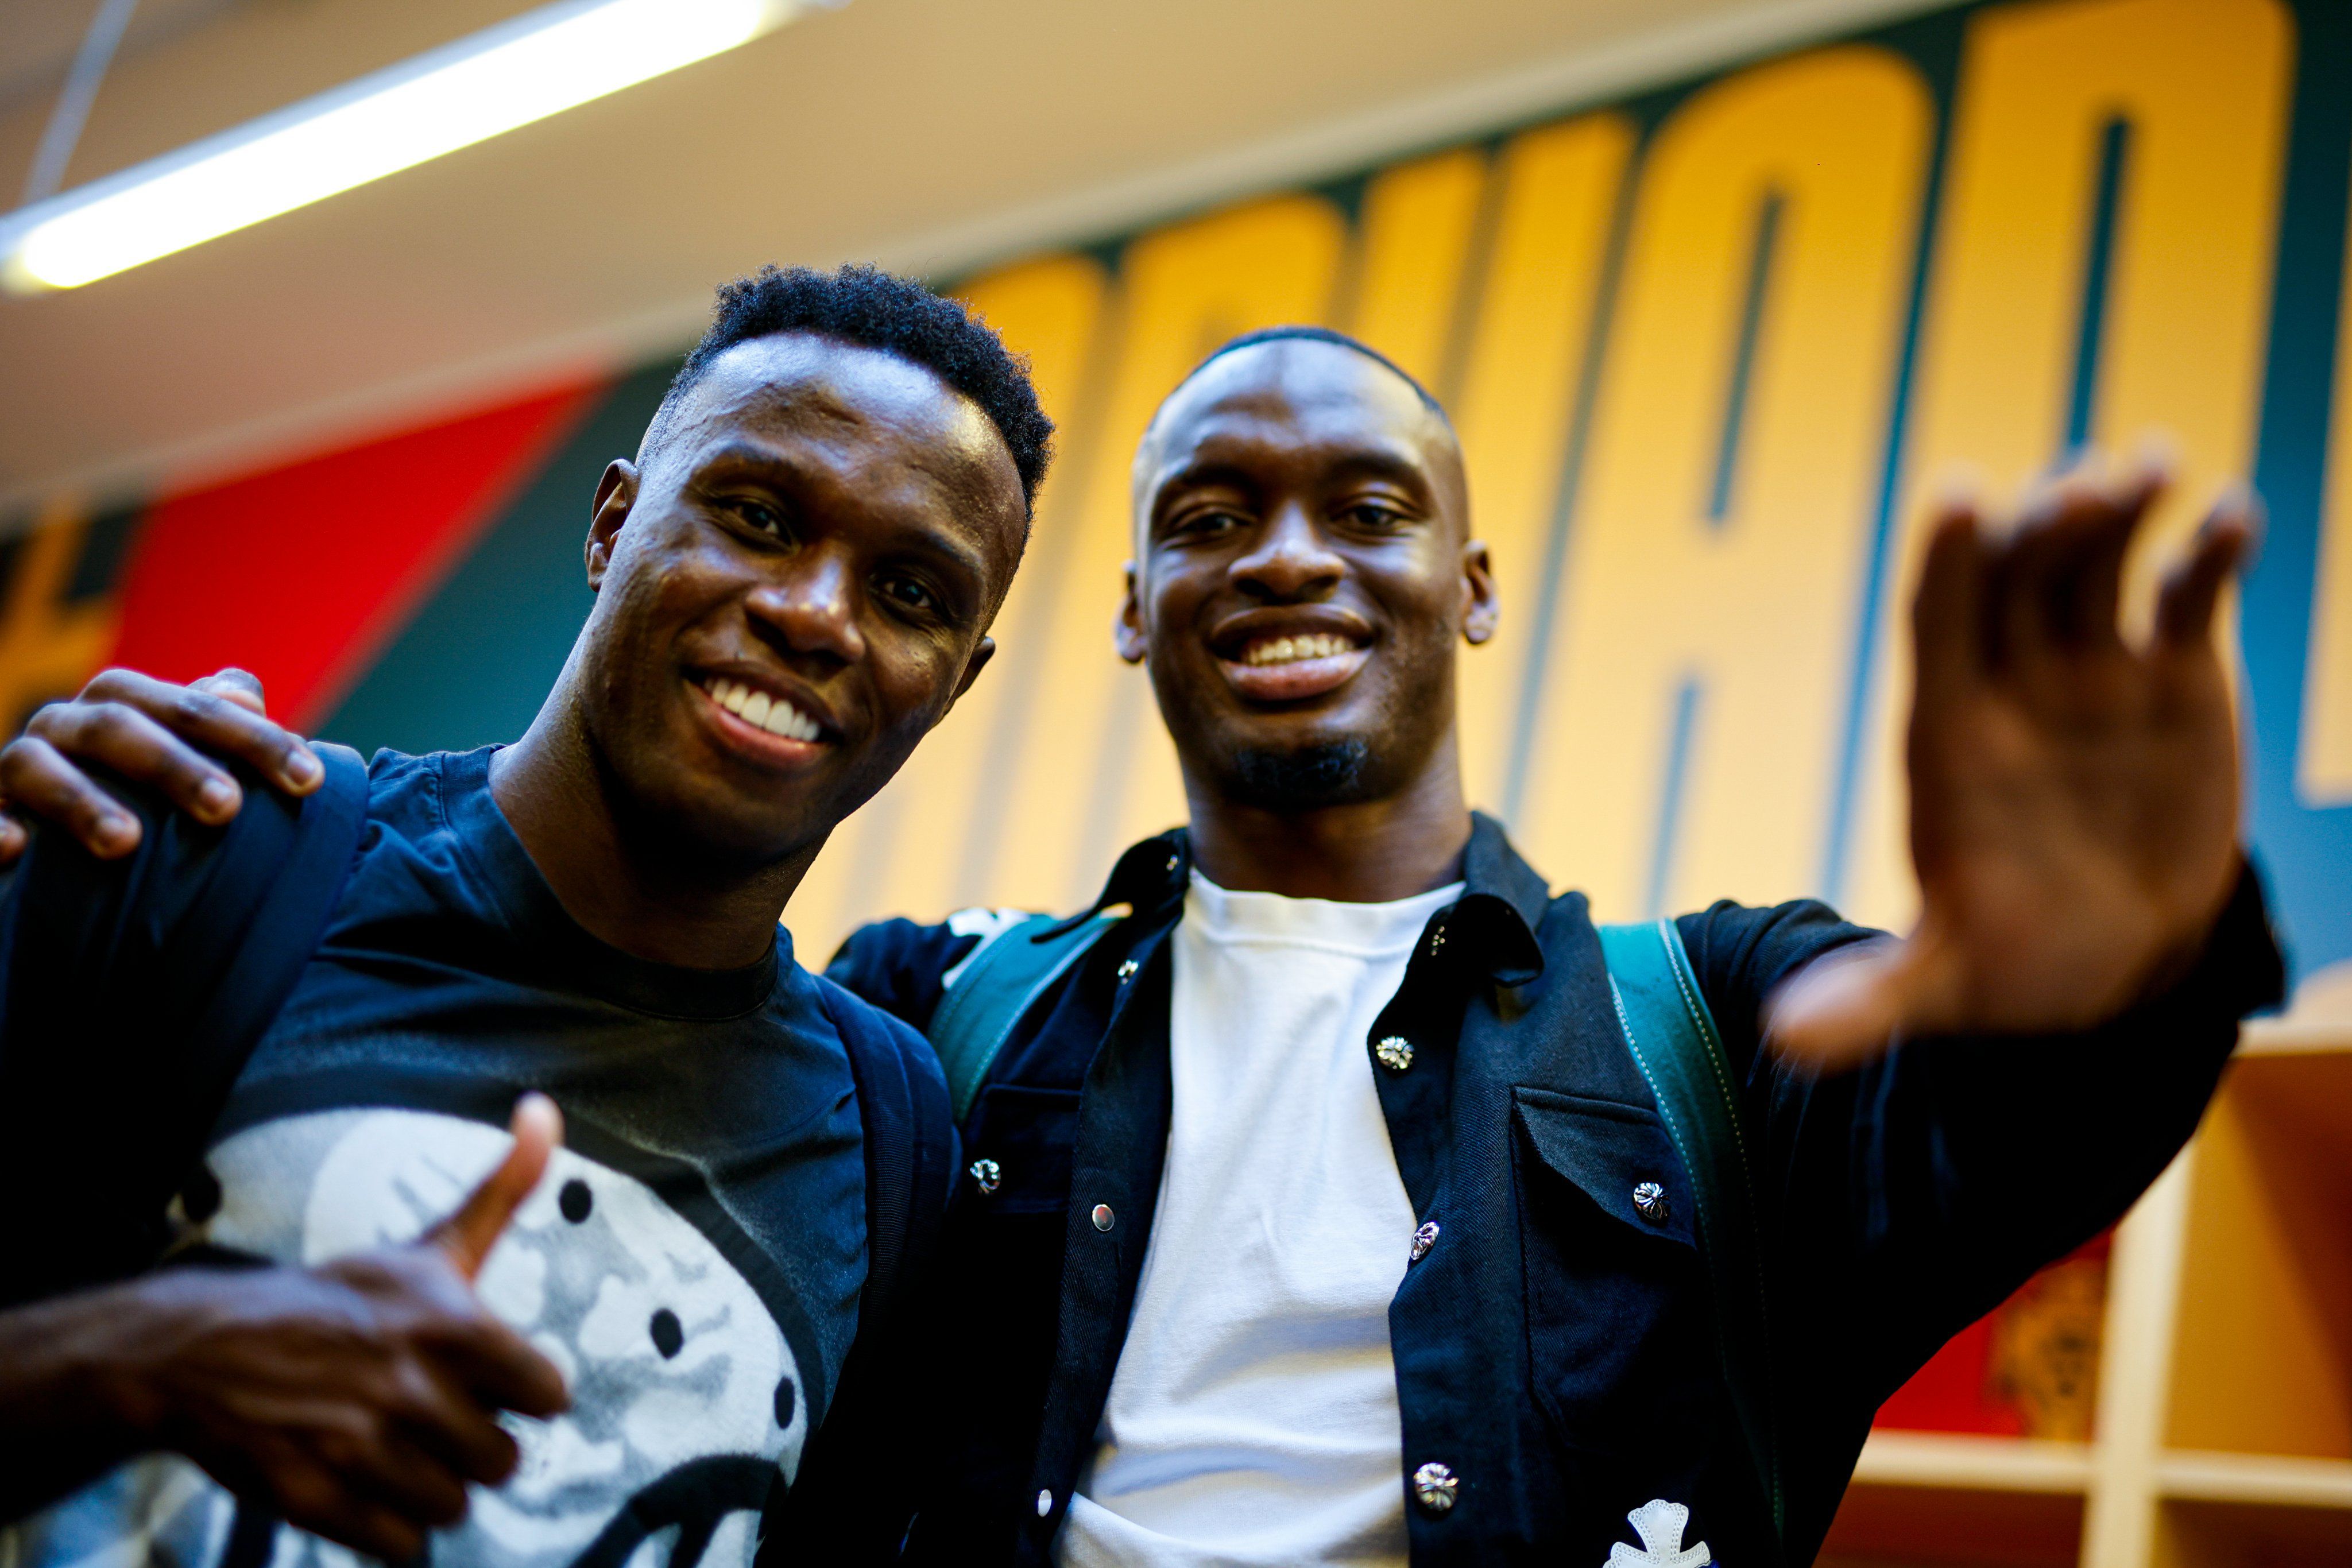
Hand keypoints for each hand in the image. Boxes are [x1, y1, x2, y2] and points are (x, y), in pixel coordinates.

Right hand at [0, 668, 318, 865]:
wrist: (50, 836)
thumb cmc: (139, 796)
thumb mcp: (181, 758)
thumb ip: (214, 724)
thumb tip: (246, 693)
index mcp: (126, 707)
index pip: (195, 708)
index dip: (254, 740)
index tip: (312, 780)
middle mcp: (67, 727)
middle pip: (118, 726)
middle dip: (174, 764)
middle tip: (227, 807)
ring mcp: (16, 769)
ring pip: (36, 764)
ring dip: (81, 800)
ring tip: (125, 842)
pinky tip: (14, 848)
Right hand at [8, 1097, 570, 1558]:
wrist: (204, 1345)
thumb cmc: (338, 1297)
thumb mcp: (427, 1244)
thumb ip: (503, 1188)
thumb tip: (544, 1110)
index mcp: (450, 1325)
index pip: (550, 1396)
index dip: (523, 1393)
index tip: (489, 1380)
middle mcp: (406, 1385)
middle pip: (504, 1462)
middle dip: (474, 1444)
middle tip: (432, 1416)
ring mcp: (355, 1446)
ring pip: (454, 1506)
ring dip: (432, 1485)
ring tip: (396, 1446)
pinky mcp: (311, 1499)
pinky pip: (401, 1545)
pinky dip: (390, 1525)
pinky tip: (365, 1481)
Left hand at [1769, 458, 2251, 1065]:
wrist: (2105, 956)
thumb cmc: (2008, 957)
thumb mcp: (1942, 986)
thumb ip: (1872, 1003)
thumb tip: (1789, 1048)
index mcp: (1949, 736)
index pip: (1938, 628)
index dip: (1947, 565)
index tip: (1960, 495)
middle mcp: (2015, 684)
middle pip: (2019, 580)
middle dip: (2044, 527)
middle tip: (2082, 488)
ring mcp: (2095, 670)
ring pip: (2098, 565)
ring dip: (2120, 511)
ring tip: (2149, 467)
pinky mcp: (2173, 673)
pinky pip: (2187, 597)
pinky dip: (2208, 554)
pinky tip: (2234, 521)